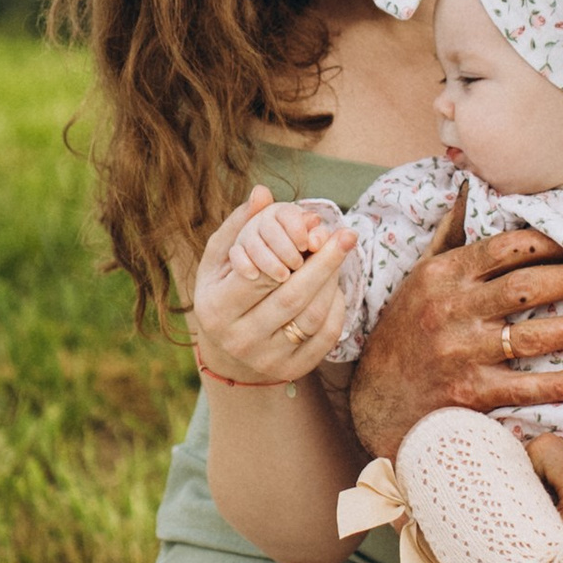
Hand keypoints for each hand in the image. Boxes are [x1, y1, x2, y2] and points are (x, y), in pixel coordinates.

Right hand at [191, 188, 352, 389]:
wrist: (229, 352)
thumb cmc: (225, 292)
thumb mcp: (219, 259)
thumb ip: (239, 224)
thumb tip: (262, 192)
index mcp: (216, 309)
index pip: (260, 275)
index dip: (289, 248)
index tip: (315, 225)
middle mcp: (239, 339)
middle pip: (291, 297)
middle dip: (323, 262)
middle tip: (346, 234)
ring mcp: (267, 359)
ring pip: (312, 317)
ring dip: (332, 282)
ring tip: (341, 255)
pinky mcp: (292, 370)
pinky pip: (325, 336)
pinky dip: (336, 306)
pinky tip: (336, 284)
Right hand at [347, 191, 562, 457]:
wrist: (376, 399)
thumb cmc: (403, 332)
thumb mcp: (418, 278)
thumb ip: (449, 236)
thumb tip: (469, 191)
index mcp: (444, 275)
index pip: (506, 249)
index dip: (550, 242)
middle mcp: (454, 310)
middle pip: (528, 287)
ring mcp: (464, 353)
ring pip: (534, 336)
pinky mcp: (472, 393)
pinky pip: (527, 387)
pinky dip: (562, 383)